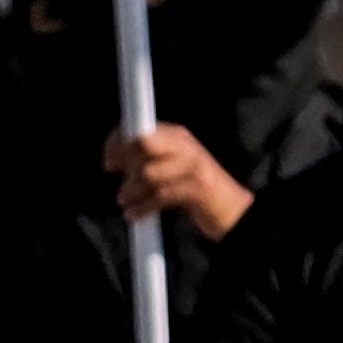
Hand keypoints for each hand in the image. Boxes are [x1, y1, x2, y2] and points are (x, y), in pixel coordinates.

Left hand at [109, 124, 251, 244]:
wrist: (234, 210)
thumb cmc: (198, 189)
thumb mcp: (174, 165)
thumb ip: (150, 157)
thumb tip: (115, 156)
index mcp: (178, 137)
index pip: (142, 129)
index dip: (119, 142)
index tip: (108, 160)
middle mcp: (186, 147)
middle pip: (144, 145)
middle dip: (125, 162)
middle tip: (119, 181)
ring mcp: (194, 167)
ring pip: (149, 173)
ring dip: (131, 191)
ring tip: (126, 202)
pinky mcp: (198, 189)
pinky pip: (160, 196)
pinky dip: (143, 207)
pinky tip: (135, 214)